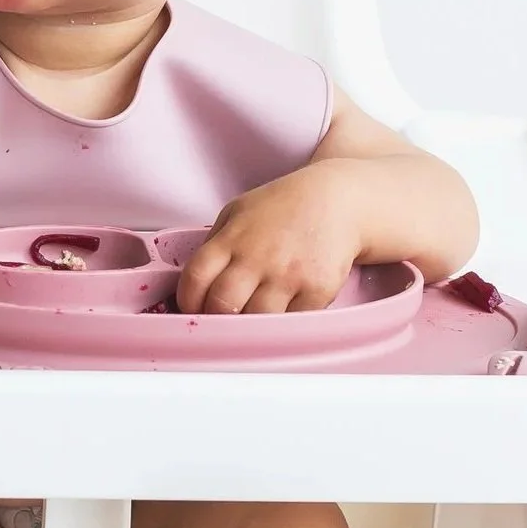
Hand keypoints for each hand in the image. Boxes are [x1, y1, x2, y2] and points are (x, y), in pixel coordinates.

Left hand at [176, 163, 365, 314]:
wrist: (337, 201)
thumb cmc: (282, 209)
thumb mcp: (238, 213)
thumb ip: (215, 246)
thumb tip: (194, 287)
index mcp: (231, 239)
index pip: (195, 280)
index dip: (188, 302)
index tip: (194, 309)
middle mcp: (258, 257)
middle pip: (222, 306)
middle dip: (216, 319)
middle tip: (222, 321)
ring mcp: (289, 275)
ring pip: (255, 320)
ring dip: (250, 326)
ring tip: (251, 319)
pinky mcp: (317, 290)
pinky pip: (290, 322)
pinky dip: (282, 324)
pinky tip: (281, 313)